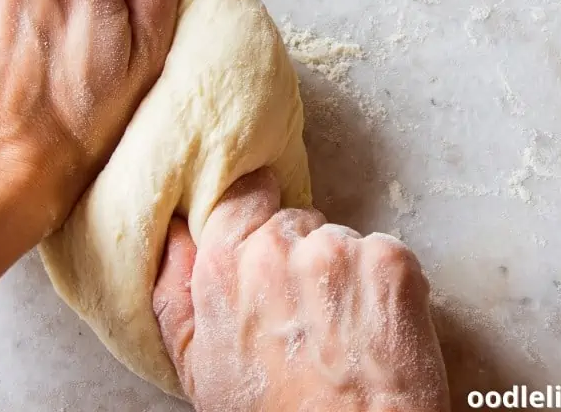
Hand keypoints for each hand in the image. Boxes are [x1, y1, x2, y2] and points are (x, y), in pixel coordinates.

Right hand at [153, 169, 449, 411]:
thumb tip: (173, 232)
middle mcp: (278, 245)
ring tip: (344, 329)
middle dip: (302, 254)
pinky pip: (384, 251)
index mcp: (225, 264)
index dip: (259, 215)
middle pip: (296, 220)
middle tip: (309, 311)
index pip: (243, 195)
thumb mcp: (198, 365)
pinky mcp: (388, 260)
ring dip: (344, 270)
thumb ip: (174, 290)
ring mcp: (337, 249)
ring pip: (340, 237)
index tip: (272, 243)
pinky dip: (384, 283)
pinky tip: (376, 327)